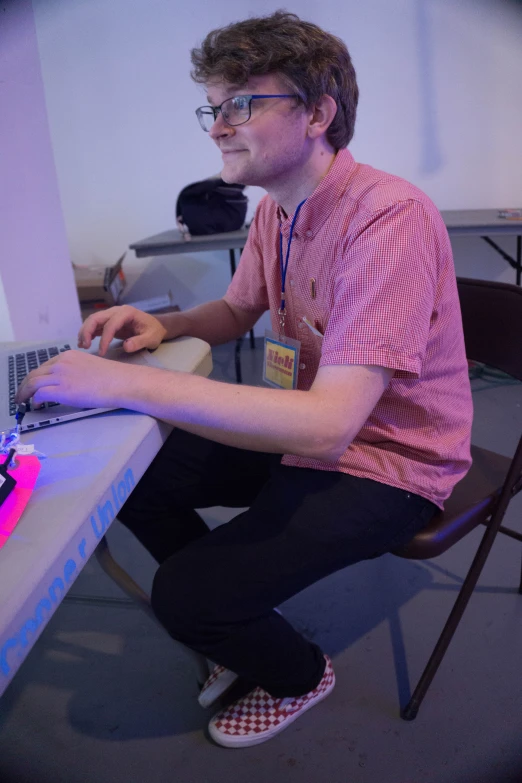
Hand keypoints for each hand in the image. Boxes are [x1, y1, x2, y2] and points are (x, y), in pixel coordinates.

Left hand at [15, 351, 137, 409]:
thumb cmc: (112, 377)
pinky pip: (39, 394)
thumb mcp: (89, 366)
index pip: (45, 366)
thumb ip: (75, 371)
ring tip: (22, 401)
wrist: (120, 382)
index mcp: (68, 356)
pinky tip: (35, 406)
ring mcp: (60, 375)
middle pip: (34, 374)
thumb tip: (68, 384)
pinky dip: (34, 400)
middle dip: (25, 385)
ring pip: (32, 383)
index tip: (34, 385)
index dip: (36, 377)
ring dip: (24, 393)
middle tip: (22, 395)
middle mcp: (61, 363)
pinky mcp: (61, 389)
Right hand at [78, 305, 166, 355]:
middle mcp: (117, 311)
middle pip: (96, 318)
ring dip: (85, 331)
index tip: (101, 352)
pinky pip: (95, 325)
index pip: (111, 324)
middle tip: (84, 346)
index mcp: (127, 313)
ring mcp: (112, 316)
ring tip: (82, 345)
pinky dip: (88, 333)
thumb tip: (126, 346)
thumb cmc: (154, 331)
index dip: (104, 338)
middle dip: (87, 331)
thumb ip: (140, 342)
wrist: (156, 326)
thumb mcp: (151, 338)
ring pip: (93, 320)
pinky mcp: (109, 322)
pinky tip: (84, 342)